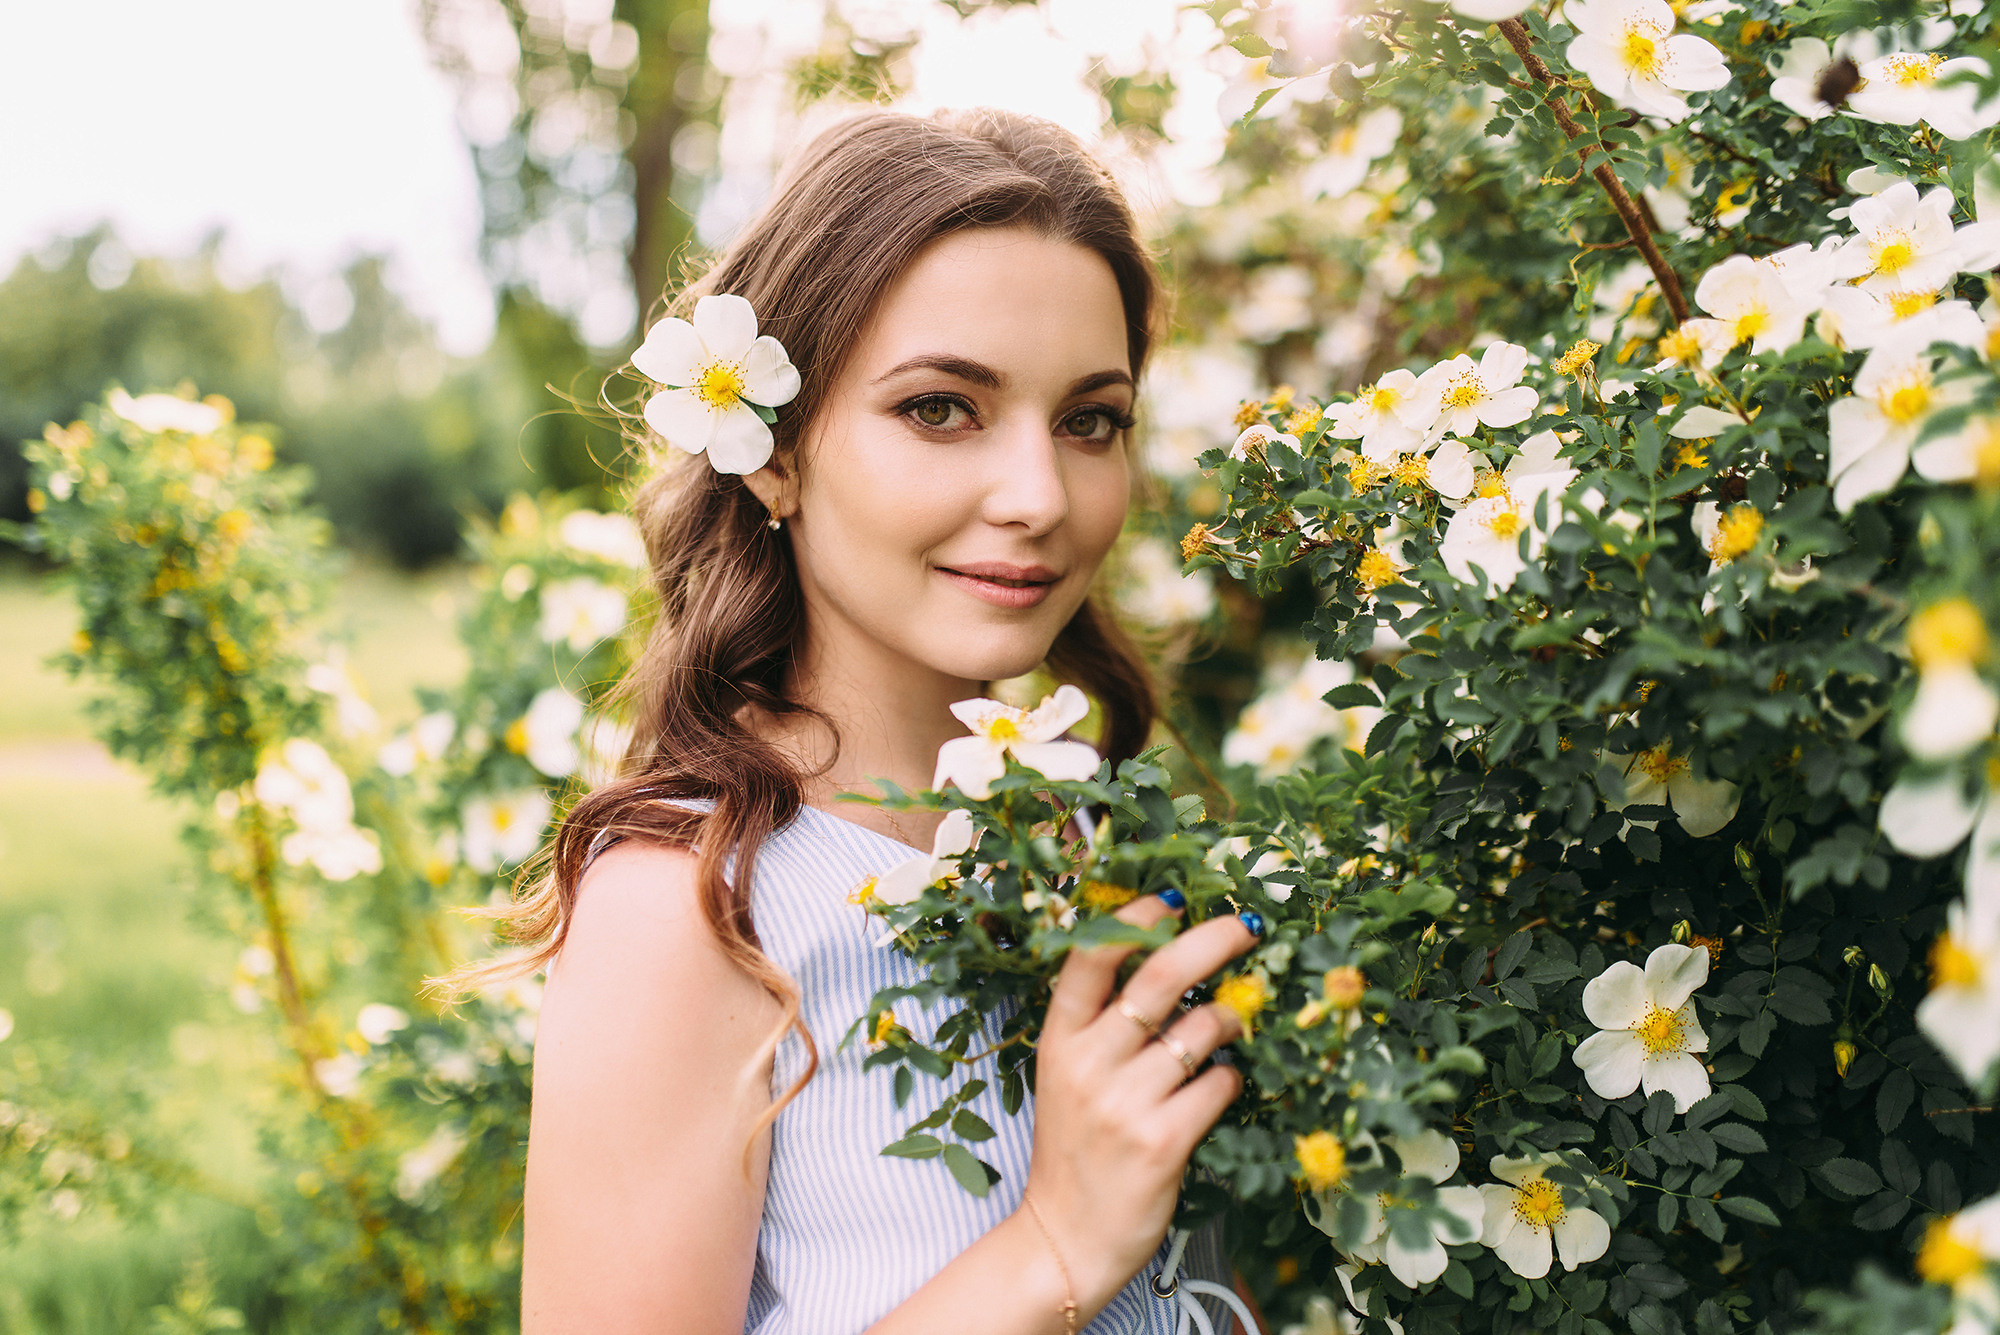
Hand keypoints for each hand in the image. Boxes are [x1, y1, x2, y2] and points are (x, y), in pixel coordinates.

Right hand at [1021, 894, 1258, 1312]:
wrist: (1065, 1238)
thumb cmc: (1076, 1147)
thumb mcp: (1068, 1072)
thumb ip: (1103, 1020)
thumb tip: (1168, 954)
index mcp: (1059, 1038)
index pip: (1091, 955)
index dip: (1135, 916)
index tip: (1173, 896)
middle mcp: (1088, 1062)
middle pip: (1160, 976)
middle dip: (1214, 939)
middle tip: (1249, 925)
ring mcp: (1125, 1103)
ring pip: (1204, 1028)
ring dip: (1231, 1018)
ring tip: (1231, 1026)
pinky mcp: (1163, 1142)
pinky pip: (1222, 1083)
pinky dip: (1232, 1077)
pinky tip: (1219, 1087)